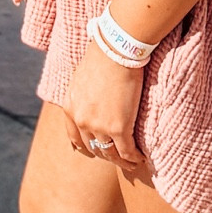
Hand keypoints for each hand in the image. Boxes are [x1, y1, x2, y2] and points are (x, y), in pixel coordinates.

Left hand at [63, 39, 147, 175]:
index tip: (96, 151)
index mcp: (70, 108)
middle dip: (106, 154)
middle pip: (93, 148)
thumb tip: (89, 101)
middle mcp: (81, 121)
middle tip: (118, 156)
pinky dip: (134, 157)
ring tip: (132, 161)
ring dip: (121, 160)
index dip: (87, 147)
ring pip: (110, 153)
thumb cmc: (102, 57)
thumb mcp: (81, 78)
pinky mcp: (118, 128)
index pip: (75, 139)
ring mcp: (99, 126)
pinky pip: (127, 151)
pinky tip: (141, 157)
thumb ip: (81, 96)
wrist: (115, 51)